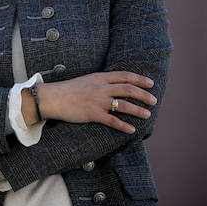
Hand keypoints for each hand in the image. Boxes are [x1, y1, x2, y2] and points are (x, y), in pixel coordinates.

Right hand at [36, 71, 156, 133]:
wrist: (52, 98)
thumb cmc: (68, 90)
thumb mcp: (87, 80)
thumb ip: (101, 81)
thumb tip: (116, 85)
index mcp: (100, 77)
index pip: (124, 76)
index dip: (139, 79)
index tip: (150, 83)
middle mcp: (101, 88)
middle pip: (128, 89)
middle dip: (143, 95)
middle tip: (153, 100)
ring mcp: (97, 101)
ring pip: (123, 104)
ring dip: (137, 110)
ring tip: (147, 114)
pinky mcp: (92, 114)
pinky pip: (112, 120)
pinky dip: (123, 125)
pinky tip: (131, 130)